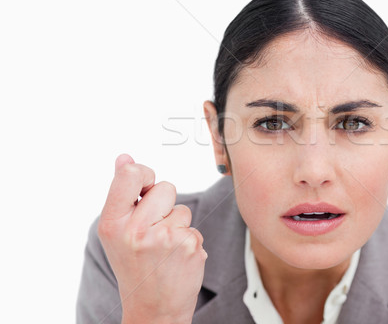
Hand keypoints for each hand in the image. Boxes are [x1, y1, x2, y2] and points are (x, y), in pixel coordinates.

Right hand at [97, 154, 206, 323]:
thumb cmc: (134, 264)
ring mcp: (166, 238)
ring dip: (176, 224)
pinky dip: (188, 240)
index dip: (143, 173)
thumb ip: (122, 194)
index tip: (145, 187)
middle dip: (163, 203)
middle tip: (153, 229)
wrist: (153, 308)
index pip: (131, 174)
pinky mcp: (190, 246)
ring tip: (163, 248)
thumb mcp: (117, 231)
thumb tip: (124, 158)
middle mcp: (137, 230)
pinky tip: (176, 258)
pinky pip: (194, 227)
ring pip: (182, 208)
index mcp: (113, 223)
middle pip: (165, 187)